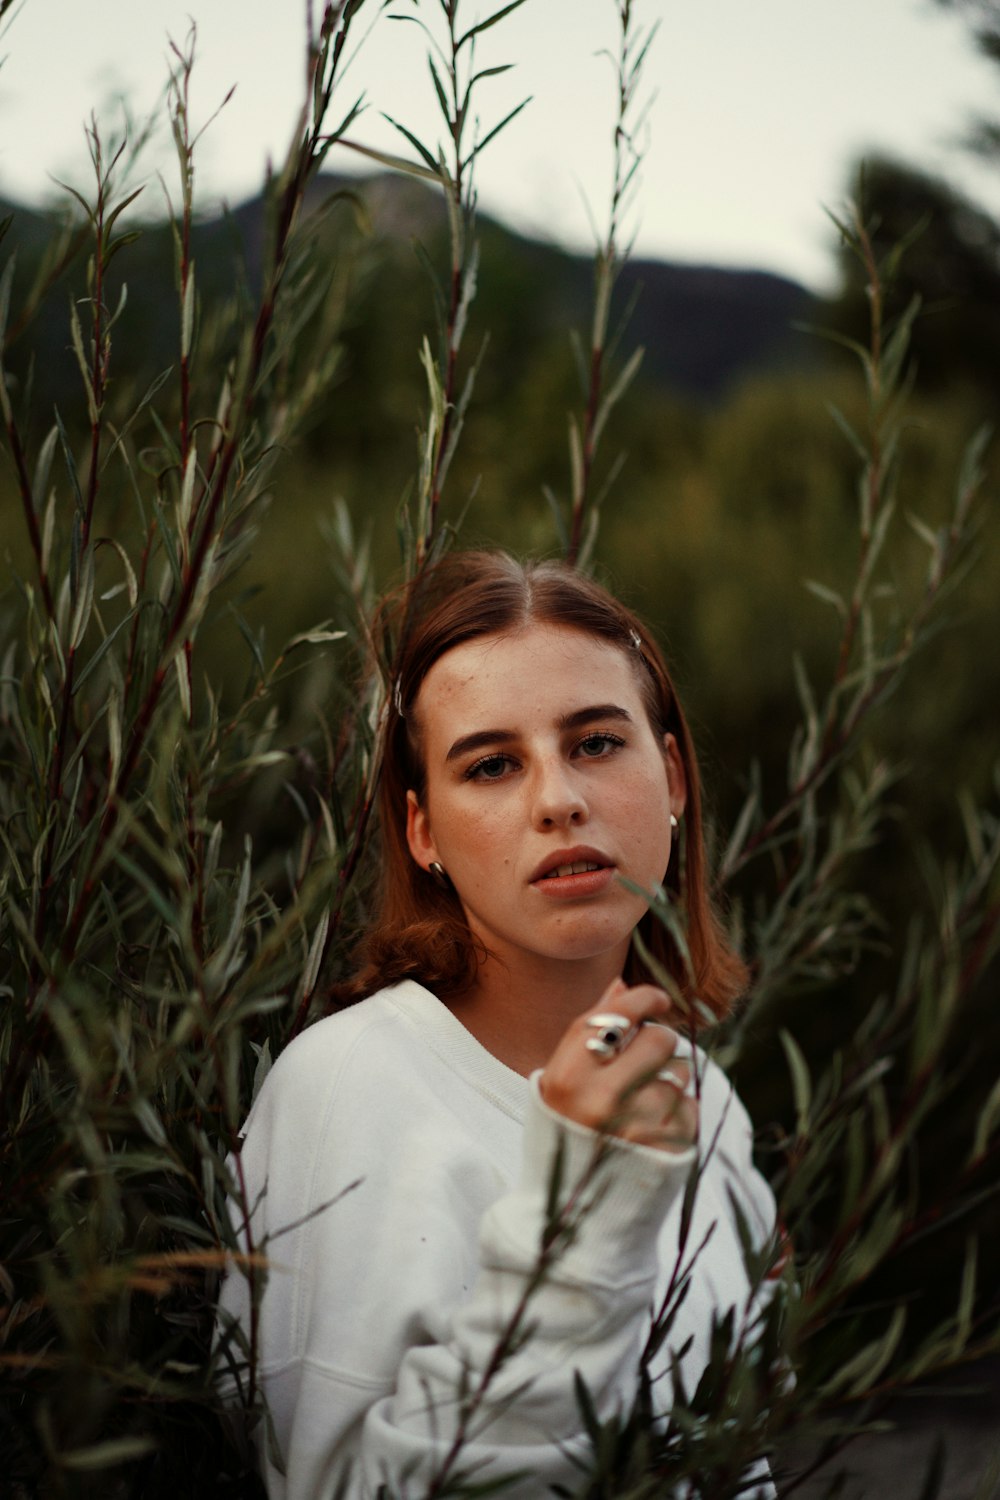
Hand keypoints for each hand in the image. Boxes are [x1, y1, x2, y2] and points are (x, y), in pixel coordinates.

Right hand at [539, 978, 697, 1153]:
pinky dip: (678, 1112)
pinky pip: (690, 1106)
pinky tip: (653, 1129)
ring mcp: (639, 1124)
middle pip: (659, 1039)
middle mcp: (602, 1098)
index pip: (616, 1015)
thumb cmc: (568, 1131)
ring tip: (642, 1105)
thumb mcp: (563, 1081)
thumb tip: (621, 985)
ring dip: (668, 1080)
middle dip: (658, 1042)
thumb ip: (590, 1033)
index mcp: (568, 1076)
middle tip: (646, 1060)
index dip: (643, 998)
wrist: (576, 1209)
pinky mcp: (669, 1146)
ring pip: (679, 1072)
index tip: (658, 999)